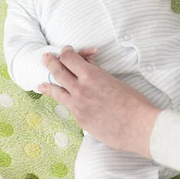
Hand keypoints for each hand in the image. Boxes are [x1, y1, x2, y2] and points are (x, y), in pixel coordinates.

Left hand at [38, 47, 160, 156]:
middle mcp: (80, 89)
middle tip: (46, 58)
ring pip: (56, 92)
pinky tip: (58, 101)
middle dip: (50, 62)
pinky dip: (63, 101)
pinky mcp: (80, 120)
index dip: (66, 52)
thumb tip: (88, 63)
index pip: (69, 58)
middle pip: (58, 72)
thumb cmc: (133, 102)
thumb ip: (98, 71)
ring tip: (41, 83)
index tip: (66, 51)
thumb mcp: (115, 80)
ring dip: (48, 84)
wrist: (138, 127)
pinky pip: (68, 107)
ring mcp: (78, 106)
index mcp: (91, 75)